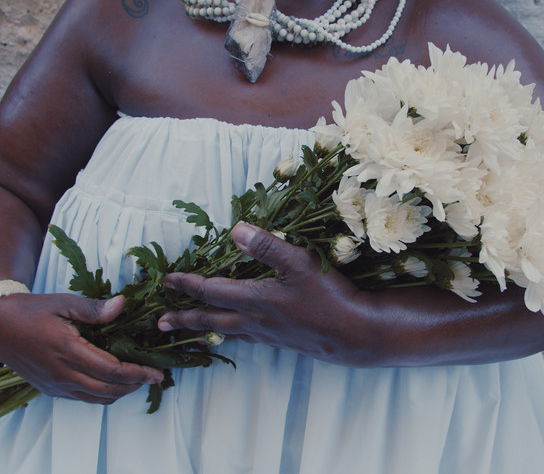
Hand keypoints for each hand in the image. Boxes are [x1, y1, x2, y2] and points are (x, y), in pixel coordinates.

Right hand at [0, 293, 162, 402]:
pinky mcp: (50, 388)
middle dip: (135, 385)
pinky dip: (102, 394)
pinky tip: (112, 381)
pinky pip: (82, 398)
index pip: (111, 370)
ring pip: (95, 398)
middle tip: (154, 377)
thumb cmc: (29, 312)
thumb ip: (94, 308)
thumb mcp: (63, 303)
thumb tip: (122, 304)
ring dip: (120, 392)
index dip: (137, 373)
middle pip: (107, 390)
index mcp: (69, 351)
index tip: (156, 372)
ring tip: (137, 380)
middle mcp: (63, 374)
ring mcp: (56, 385)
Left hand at [158, 223, 372, 365]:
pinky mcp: (280, 340)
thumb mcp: (299, 263)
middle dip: (183, 319)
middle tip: (161, 323)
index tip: (167, 279)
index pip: (210, 291)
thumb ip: (267, 246)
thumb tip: (235, 231)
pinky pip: (244, 338)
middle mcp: (254, 320)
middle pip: (209, 320)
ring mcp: (267, 333)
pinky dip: (229, 335)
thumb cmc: (328, 295)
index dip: (187, 283)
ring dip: (203, 330)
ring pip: (225, 333)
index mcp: (254, 299)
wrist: (354, 333)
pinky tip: (236, 333)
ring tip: (189, 333)